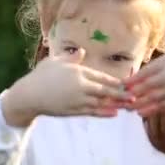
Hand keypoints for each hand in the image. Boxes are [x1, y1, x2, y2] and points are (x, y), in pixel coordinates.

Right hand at [1, 48, 132, 126]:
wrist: (28, 96)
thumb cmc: (40, 76)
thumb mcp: (54, 61)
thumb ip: (71, 58)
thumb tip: (82, 52)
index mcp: (77, 71)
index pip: (101, 76)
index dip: (115, 80)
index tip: (128, 82)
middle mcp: (80, 86)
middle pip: (105, 90)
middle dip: (121, 93)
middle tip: (136, 95)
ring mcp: (77, 100)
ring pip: (101, 102)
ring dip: (116, 104)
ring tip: (129, 105)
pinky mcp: (73, 111)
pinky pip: (92, 112)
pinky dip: (104, 112)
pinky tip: (114, 113)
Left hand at [124, 18, 164, 116]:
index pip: (143, 73)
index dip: (130, 80)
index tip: (119, 84)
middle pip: (143, 87)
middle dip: (130, 93)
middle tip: (117, 98)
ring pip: (150, 98)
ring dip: (137, 104)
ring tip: (126, 107)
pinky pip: (161, 106)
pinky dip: (149, 110)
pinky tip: (140, 113)